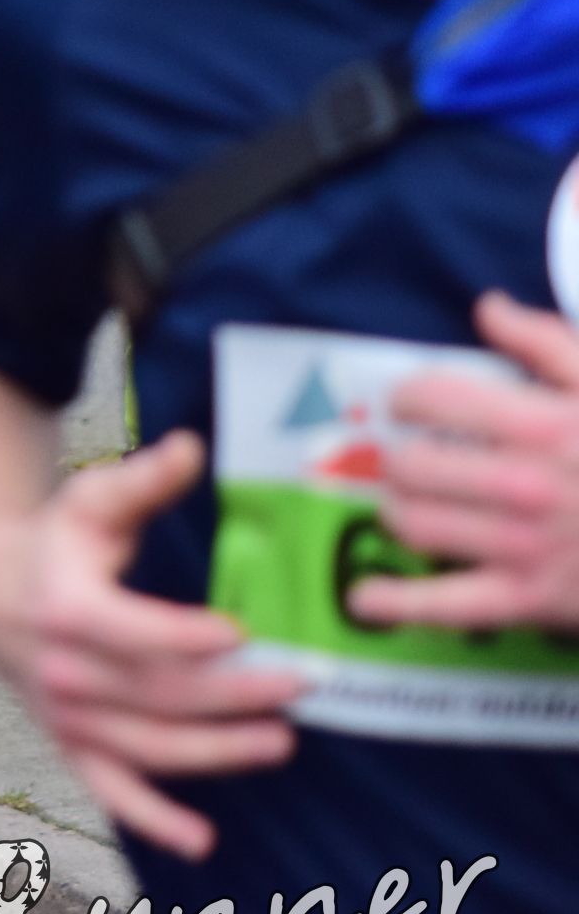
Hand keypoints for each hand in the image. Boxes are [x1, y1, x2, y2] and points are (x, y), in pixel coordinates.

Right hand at [0, 432, 303, 861]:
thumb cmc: (57, 540)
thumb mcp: (91, 500)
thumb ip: (143, 480)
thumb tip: (194, 447)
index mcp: (65, 607)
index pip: (132, 633)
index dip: (188, 638)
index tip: (244, 634)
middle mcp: (61, 670)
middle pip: (157, 695)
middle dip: (232, 696)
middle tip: (300, 686)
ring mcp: (65, 714)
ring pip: (148, 746)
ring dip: (216, 752)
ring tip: (281, 742)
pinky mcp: (70, 743)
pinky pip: (111, 789)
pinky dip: (153, 819)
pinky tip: (203, 842)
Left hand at [349, 293, 578, 634]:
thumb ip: (548, 343)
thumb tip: (487, 308)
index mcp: (543, 426)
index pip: (431, 398)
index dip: (407, 397)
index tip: (410, 405)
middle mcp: (525, 485)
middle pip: (409, 464)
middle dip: (400, 457)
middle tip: (411, 458)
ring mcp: (524, 546)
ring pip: (413, 524)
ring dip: (400, 511)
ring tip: (411, 503)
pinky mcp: (529, 599)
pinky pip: (445, 605)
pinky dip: (397, 603)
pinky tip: (366, 597)